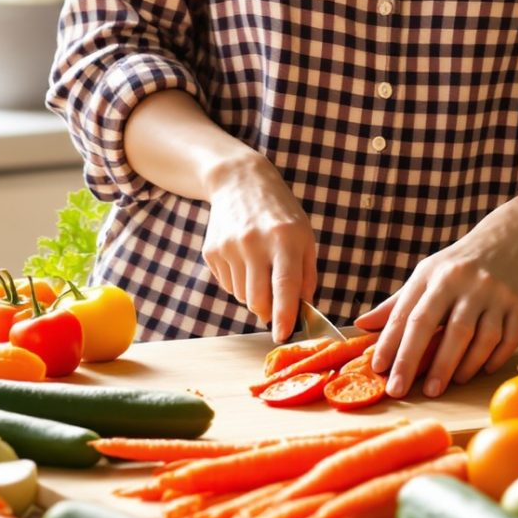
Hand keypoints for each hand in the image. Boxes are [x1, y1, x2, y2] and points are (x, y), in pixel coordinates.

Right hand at [201, 154, 317, 339]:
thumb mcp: (304, 237)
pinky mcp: (211, 250)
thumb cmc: (279, 213)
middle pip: (257, 300)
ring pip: (241, 296)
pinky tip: (243, 258)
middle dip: (267, 312)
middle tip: (275, 307)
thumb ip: (306, 276)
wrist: (239, 181)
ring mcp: (229, 246)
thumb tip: (301, 313)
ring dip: (253, 293)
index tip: (283, 336)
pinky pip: (227, 285)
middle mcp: (254, 242)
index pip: (284, 286)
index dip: (284, 316)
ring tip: (259, 267)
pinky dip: (238, 281)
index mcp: (284, 238)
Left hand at [357, 217, 517, 398]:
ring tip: (443, 386)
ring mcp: (494, 293)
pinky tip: (479, 371)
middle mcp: (464, 282)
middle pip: (443, 329)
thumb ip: (396, 304)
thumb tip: (361, 325)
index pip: (409, 314)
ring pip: (478, 338)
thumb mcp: (426, 274)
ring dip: (460, 366)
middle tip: (403, 390)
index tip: (379, 370)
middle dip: (421, 362)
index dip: (391, 344)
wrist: (509, 238)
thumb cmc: (458, 264)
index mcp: (434, 274)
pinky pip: (507, 339)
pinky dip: (493, 359)